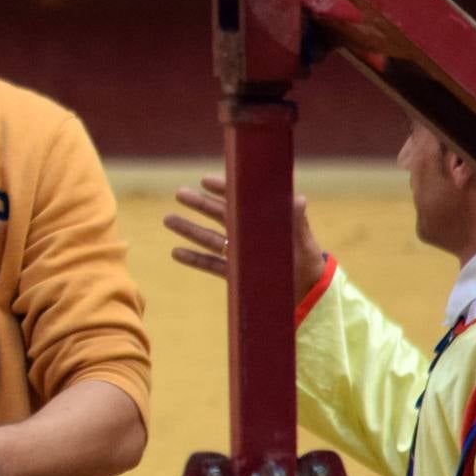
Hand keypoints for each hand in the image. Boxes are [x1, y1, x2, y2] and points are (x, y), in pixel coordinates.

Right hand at [163, 175, 325, 305]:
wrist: (307, 295)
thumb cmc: (307, 263)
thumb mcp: (302, 241)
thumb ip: (297, 220)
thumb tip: (298, 199)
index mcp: (264, 221)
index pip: (241, 201)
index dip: (224, 189)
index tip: (205, 181)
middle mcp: (249, 235)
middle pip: (219, 215)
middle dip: (199, 204)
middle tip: (179, 193)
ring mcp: (240, 254)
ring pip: (209, 238)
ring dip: (188, 229)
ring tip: (167, 219)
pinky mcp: (235, 274)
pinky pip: (210, 264)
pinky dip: (193, 259)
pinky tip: (175, 252)